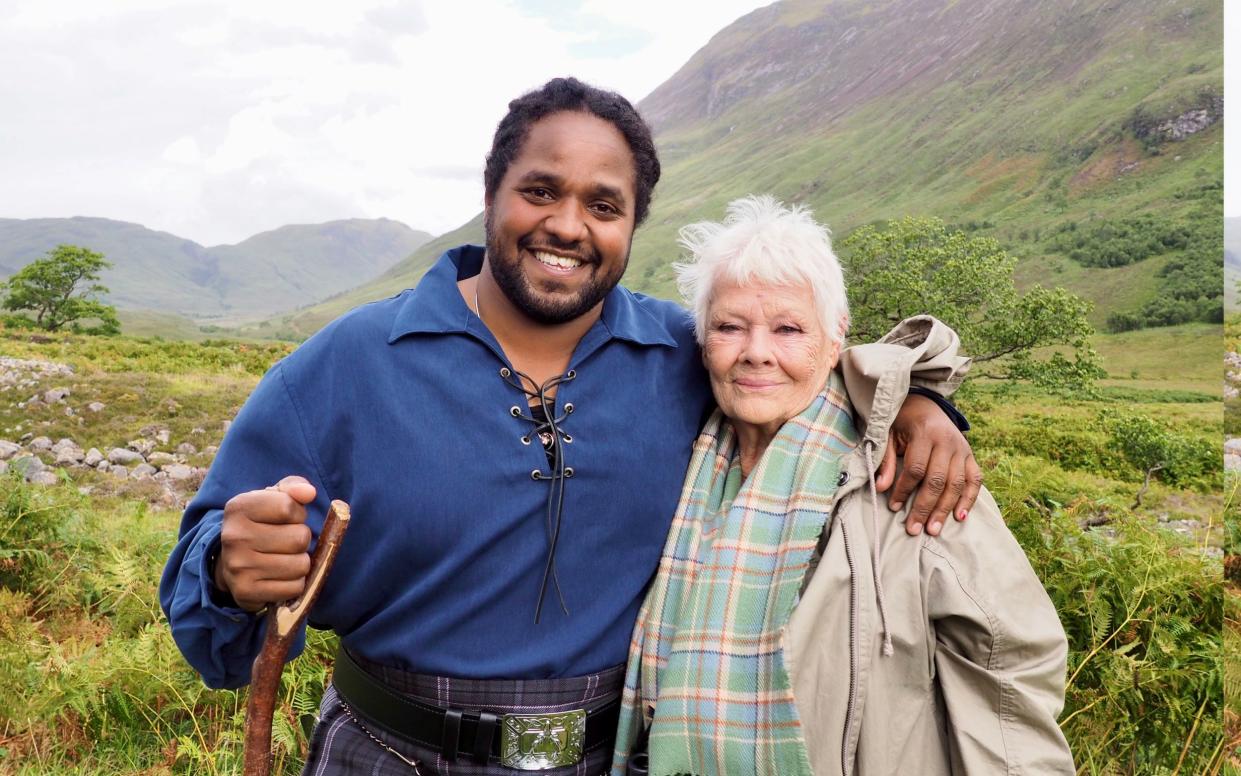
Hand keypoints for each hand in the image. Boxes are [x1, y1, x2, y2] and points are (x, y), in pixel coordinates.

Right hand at [214, 476, 315, 611]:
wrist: (231, 563)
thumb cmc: (261, 525)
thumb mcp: (273, 499)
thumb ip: (293, 487)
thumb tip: (309, 492)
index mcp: (239, 507)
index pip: (289, 507)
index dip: (298, 513)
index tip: (288, 518)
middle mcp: (234, 536)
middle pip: (299, 538)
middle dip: (301, 539)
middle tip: (286, 541)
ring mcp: (238, 566)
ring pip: (301, 564)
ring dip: (300, 562)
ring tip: (284, 558)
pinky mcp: (246, 591)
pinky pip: (295, 587)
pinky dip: (295, 583)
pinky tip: (280, 576)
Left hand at [875, 394, 980, 536]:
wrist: (924, 404)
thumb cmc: (902, 422)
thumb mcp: (888, 434)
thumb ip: (886, 460)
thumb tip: (881, 488)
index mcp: (925, 433)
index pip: (915, 468)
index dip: (903, 490)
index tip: (893, 507)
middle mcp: (947, 441)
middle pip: (937, 480)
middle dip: (924, 507)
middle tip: (914, 529)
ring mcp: (962, 449)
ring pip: (956, 484)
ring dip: (945, 509)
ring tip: (933, 529)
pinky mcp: (970, 455)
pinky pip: (975, 479)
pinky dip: (969, 499)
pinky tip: (960, 517)